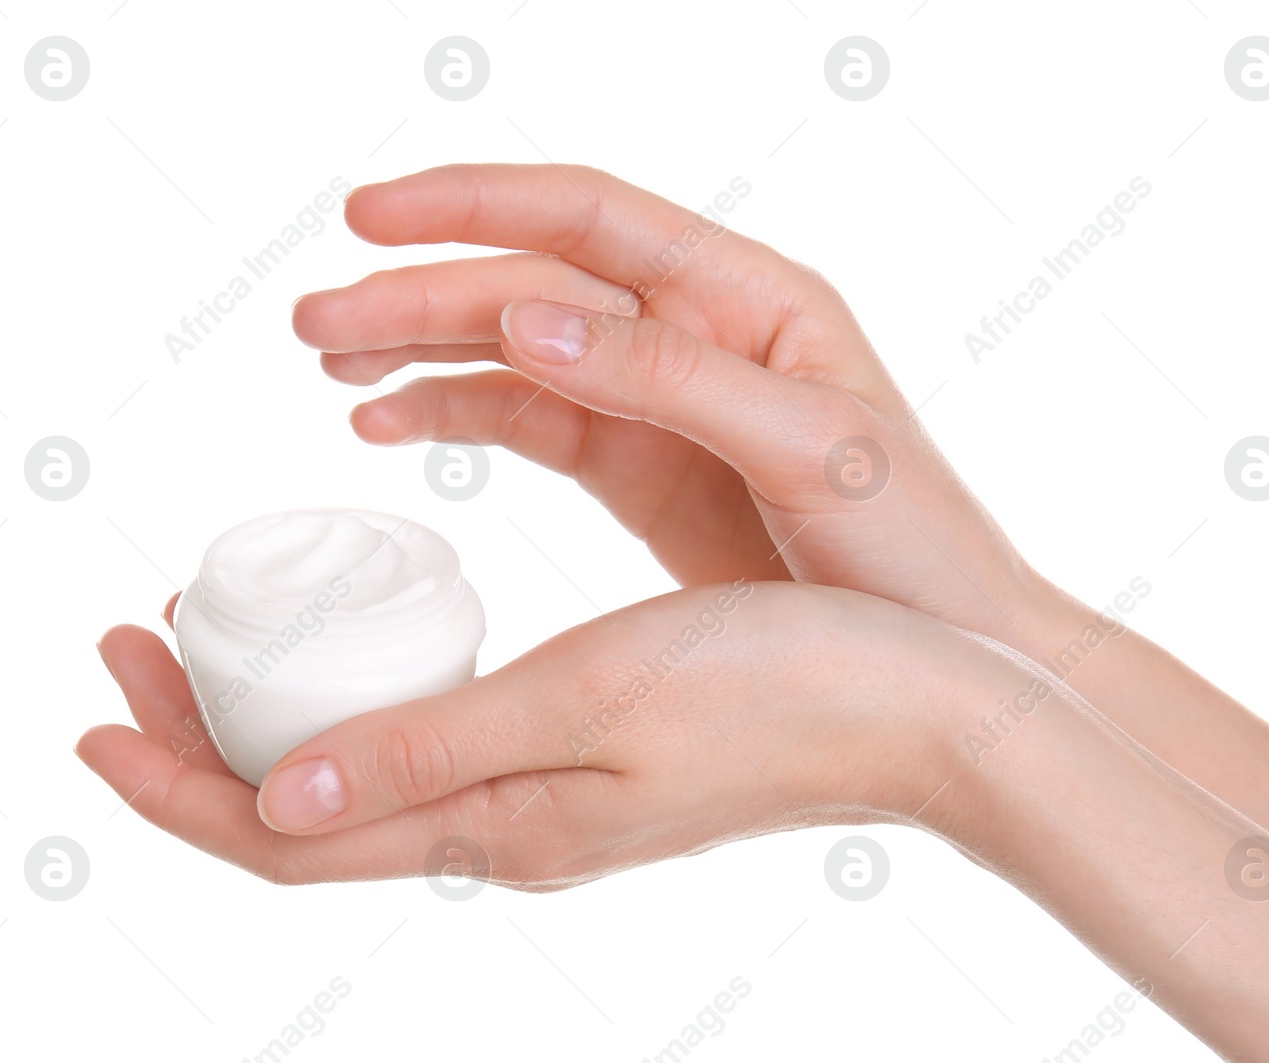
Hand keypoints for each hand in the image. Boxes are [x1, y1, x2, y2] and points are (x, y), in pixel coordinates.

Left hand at [77, 582, 977, 886]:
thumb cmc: (777, 690)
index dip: (176, 782)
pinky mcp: (598, 765)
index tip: (93, 702)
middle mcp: (515, 828)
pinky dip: (369, 708)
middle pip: (312, 811)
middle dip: (203, 741)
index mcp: (503, 824)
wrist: (926, 708)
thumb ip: (427, 754)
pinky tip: (378, 655)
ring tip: (234, 639)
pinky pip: (441, 753)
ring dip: (283, 719)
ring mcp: (558, 801)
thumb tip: (269, 802)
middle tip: (139, 637)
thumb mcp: (586, 706)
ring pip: (372, 778)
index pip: (289, 835)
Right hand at [292, 164, 1039, 635]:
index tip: (368, 217)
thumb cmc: (913, 546)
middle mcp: (699, 334)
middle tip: (314, 325)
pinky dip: (461, 417)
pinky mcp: (644, 472)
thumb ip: (674, 376)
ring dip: (424, 352)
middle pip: (532, 286)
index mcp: (751, 300)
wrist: (954, 652)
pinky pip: (534, 424)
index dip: (474, 205)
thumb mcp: (808, 447)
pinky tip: (393, 425)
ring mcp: (663, 404)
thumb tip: (530, 310)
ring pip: (519, 352)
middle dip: (420, 294)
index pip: (590, 217)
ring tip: (332, 371)